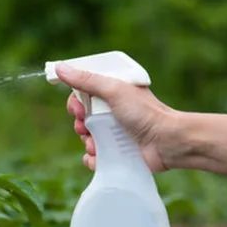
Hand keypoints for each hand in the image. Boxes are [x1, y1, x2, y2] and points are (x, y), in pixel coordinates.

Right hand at [56, 62, 177, 171]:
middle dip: (80, 124)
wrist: (167, 142)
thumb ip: (86, 79)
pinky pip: (92, 158)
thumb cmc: (144, 112)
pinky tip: (101, 156)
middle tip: (87, 126)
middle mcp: (111, 114)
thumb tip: (59, 67)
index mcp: (111, 95)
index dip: (75, 102)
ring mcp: (112, 135)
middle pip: (80, 118)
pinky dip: (93, 158)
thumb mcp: (113, 90)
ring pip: (85, 139)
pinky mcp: (114, 155)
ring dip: (88, 142)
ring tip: (99, 143)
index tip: (78, 108)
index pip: (82, 96)